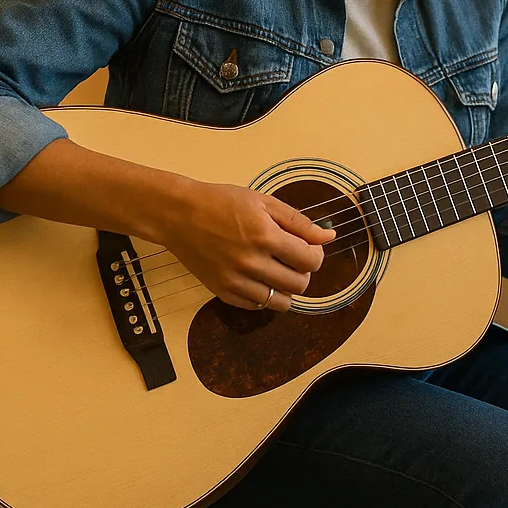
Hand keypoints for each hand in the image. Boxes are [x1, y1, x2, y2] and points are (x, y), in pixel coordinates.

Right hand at [145, 180, 333, 311]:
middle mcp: (251, 262)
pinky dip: (264, 296)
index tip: (309, 248)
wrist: (178, 215)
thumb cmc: (220, 202)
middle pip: (299, 284)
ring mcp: (235, 281)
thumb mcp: (263, 202)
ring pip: (280, 301)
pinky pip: (256, 306)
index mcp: (265, 236)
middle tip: (293, 258)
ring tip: (278, 270)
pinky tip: (259, 278)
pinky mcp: (222, 292)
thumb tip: (328, 236)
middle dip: (304, 272)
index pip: (310, 260)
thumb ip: (298, 222)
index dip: (316, 255)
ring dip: (286, 288)